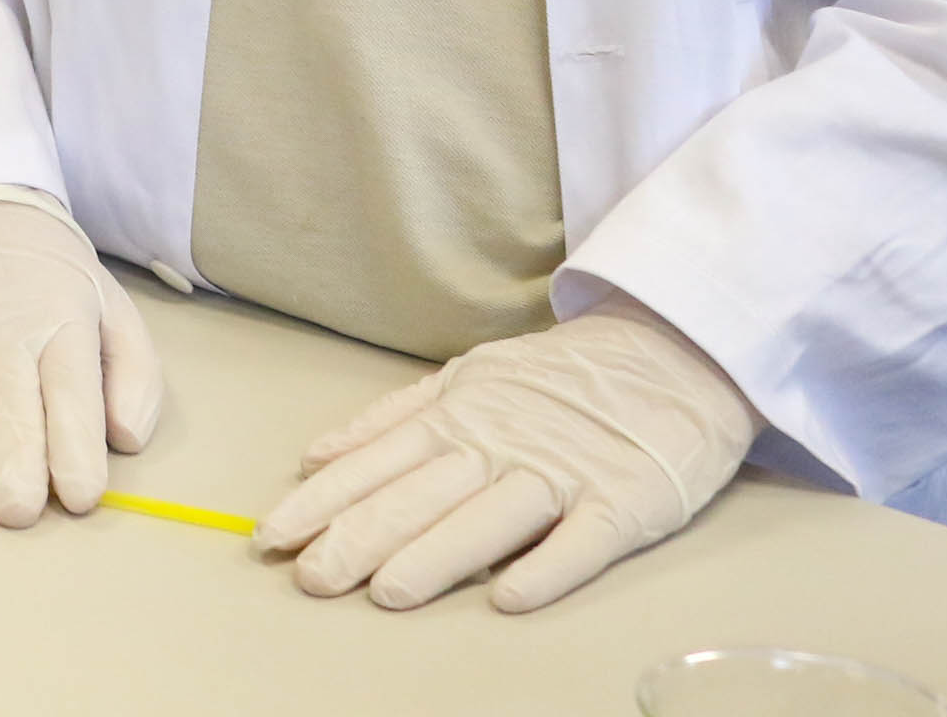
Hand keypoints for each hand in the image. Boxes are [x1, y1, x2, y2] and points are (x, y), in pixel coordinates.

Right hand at [0, 197, 162, 525]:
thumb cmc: (51, 283)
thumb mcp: (114, 312)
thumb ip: (134, 376)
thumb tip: (124, 438)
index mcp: (61, 329)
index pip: (71, 394)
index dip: (74, 448)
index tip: (79, 497)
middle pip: (6, 404)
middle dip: (11, 462)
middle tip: (16, 510)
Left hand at [256, 297, 756, 612]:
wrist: (674, 351)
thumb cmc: (560, 379)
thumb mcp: (467, 376)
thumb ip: (391, 419)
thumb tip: (316, 456)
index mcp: (459, 415)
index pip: (374, 464)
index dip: (320, 502)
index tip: (272, 537)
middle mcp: (502, 442)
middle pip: (420, 495)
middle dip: (358, 537)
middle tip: (309, 577)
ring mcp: (564, 471)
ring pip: (489, 518)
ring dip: (436, 556)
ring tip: (387, 592)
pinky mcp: (625, 500)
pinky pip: (583, 540)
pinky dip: (547, 567)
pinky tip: (509, 596)